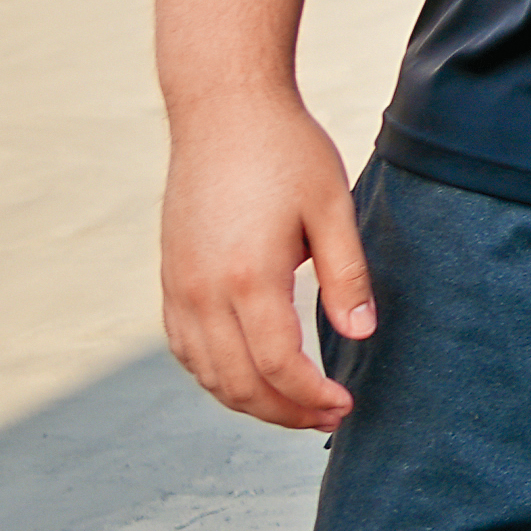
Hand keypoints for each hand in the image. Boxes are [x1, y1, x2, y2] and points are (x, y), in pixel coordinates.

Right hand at [160, 90, 372, 430]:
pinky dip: (215, 376)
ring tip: (295, 406)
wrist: (222, 111)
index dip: (312, 398)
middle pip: (239, 384)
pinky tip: (248, 377)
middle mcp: (202, 293)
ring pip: (207, 374)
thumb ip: (346, 276)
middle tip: (328, 418)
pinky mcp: (169, 279)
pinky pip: (185, 349)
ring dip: (249, 401)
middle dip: (285, 412)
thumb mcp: (332, 207)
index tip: (345, 405)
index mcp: (248, 278)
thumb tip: (360, 335)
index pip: (278, 367)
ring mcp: (178, 288)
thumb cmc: (286, 152)